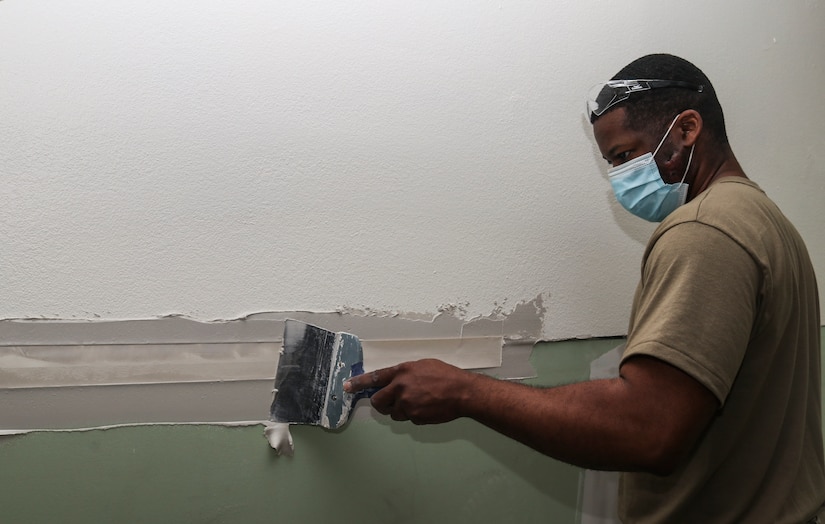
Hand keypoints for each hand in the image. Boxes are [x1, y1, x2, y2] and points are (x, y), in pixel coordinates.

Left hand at [344, 359, 475, 424]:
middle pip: (379, 401)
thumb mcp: (422, 366)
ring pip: (394, 413)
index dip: (358, 383)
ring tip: (418, 401)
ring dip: (401, 410)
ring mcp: (407, 405)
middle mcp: (401, 388)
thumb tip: (395, 380)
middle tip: (389, 402)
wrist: (463, 392)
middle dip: (381, 403)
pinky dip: (414, 415)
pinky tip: (427, 407)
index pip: (374, 378)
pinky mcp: (415, 418)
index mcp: (402, 372)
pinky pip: (408, 419)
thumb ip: (405, 373)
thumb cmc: (446, 375)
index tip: (346, 387)